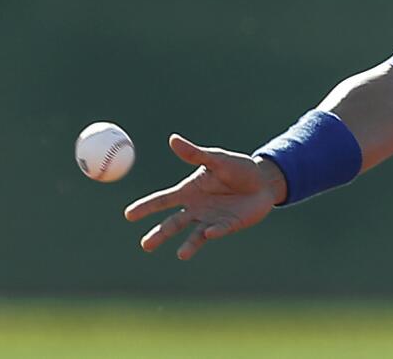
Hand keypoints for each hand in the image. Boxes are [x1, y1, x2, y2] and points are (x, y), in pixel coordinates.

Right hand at [124, 134, 283, 259]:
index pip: (162, 200)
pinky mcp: (227, 226)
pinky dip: (214, 232)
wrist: (264, 181)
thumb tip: (173, 139)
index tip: (128, 215)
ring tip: (181, 254)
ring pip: (194, 236)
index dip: (146, 207)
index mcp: (189, 191)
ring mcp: (210, 219)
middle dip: (159, 234)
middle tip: (145, 245)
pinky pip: (218, 231)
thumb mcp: (217, 159)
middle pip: (172, 223)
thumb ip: (195, 153)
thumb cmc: (238, 168)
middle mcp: (196, 208)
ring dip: (188, 245)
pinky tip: (209, 233)